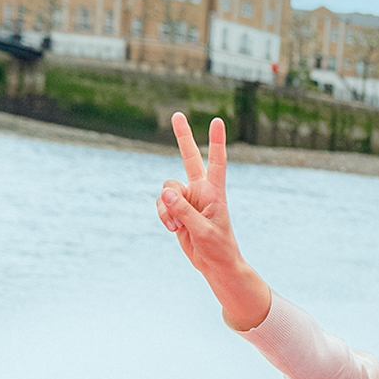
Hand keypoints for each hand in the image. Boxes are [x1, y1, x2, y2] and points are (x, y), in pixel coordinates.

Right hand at [156, 113, 269, 329]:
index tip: (217, 120)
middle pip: (188, 158)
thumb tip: (165, 192)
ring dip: (166, 207)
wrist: (214, 264)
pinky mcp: (177, 210)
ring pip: (166, 189)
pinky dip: (162, 215)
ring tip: (176, 225)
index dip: (216, 141)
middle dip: (182, 136)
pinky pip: (161, 205)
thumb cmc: (218, 247)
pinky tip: (172, 228)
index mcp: (214, 191)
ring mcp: (187, 199)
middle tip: (176, 114)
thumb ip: (183, 210)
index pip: (216, 161)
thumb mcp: (202, 230)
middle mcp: (200, 190)